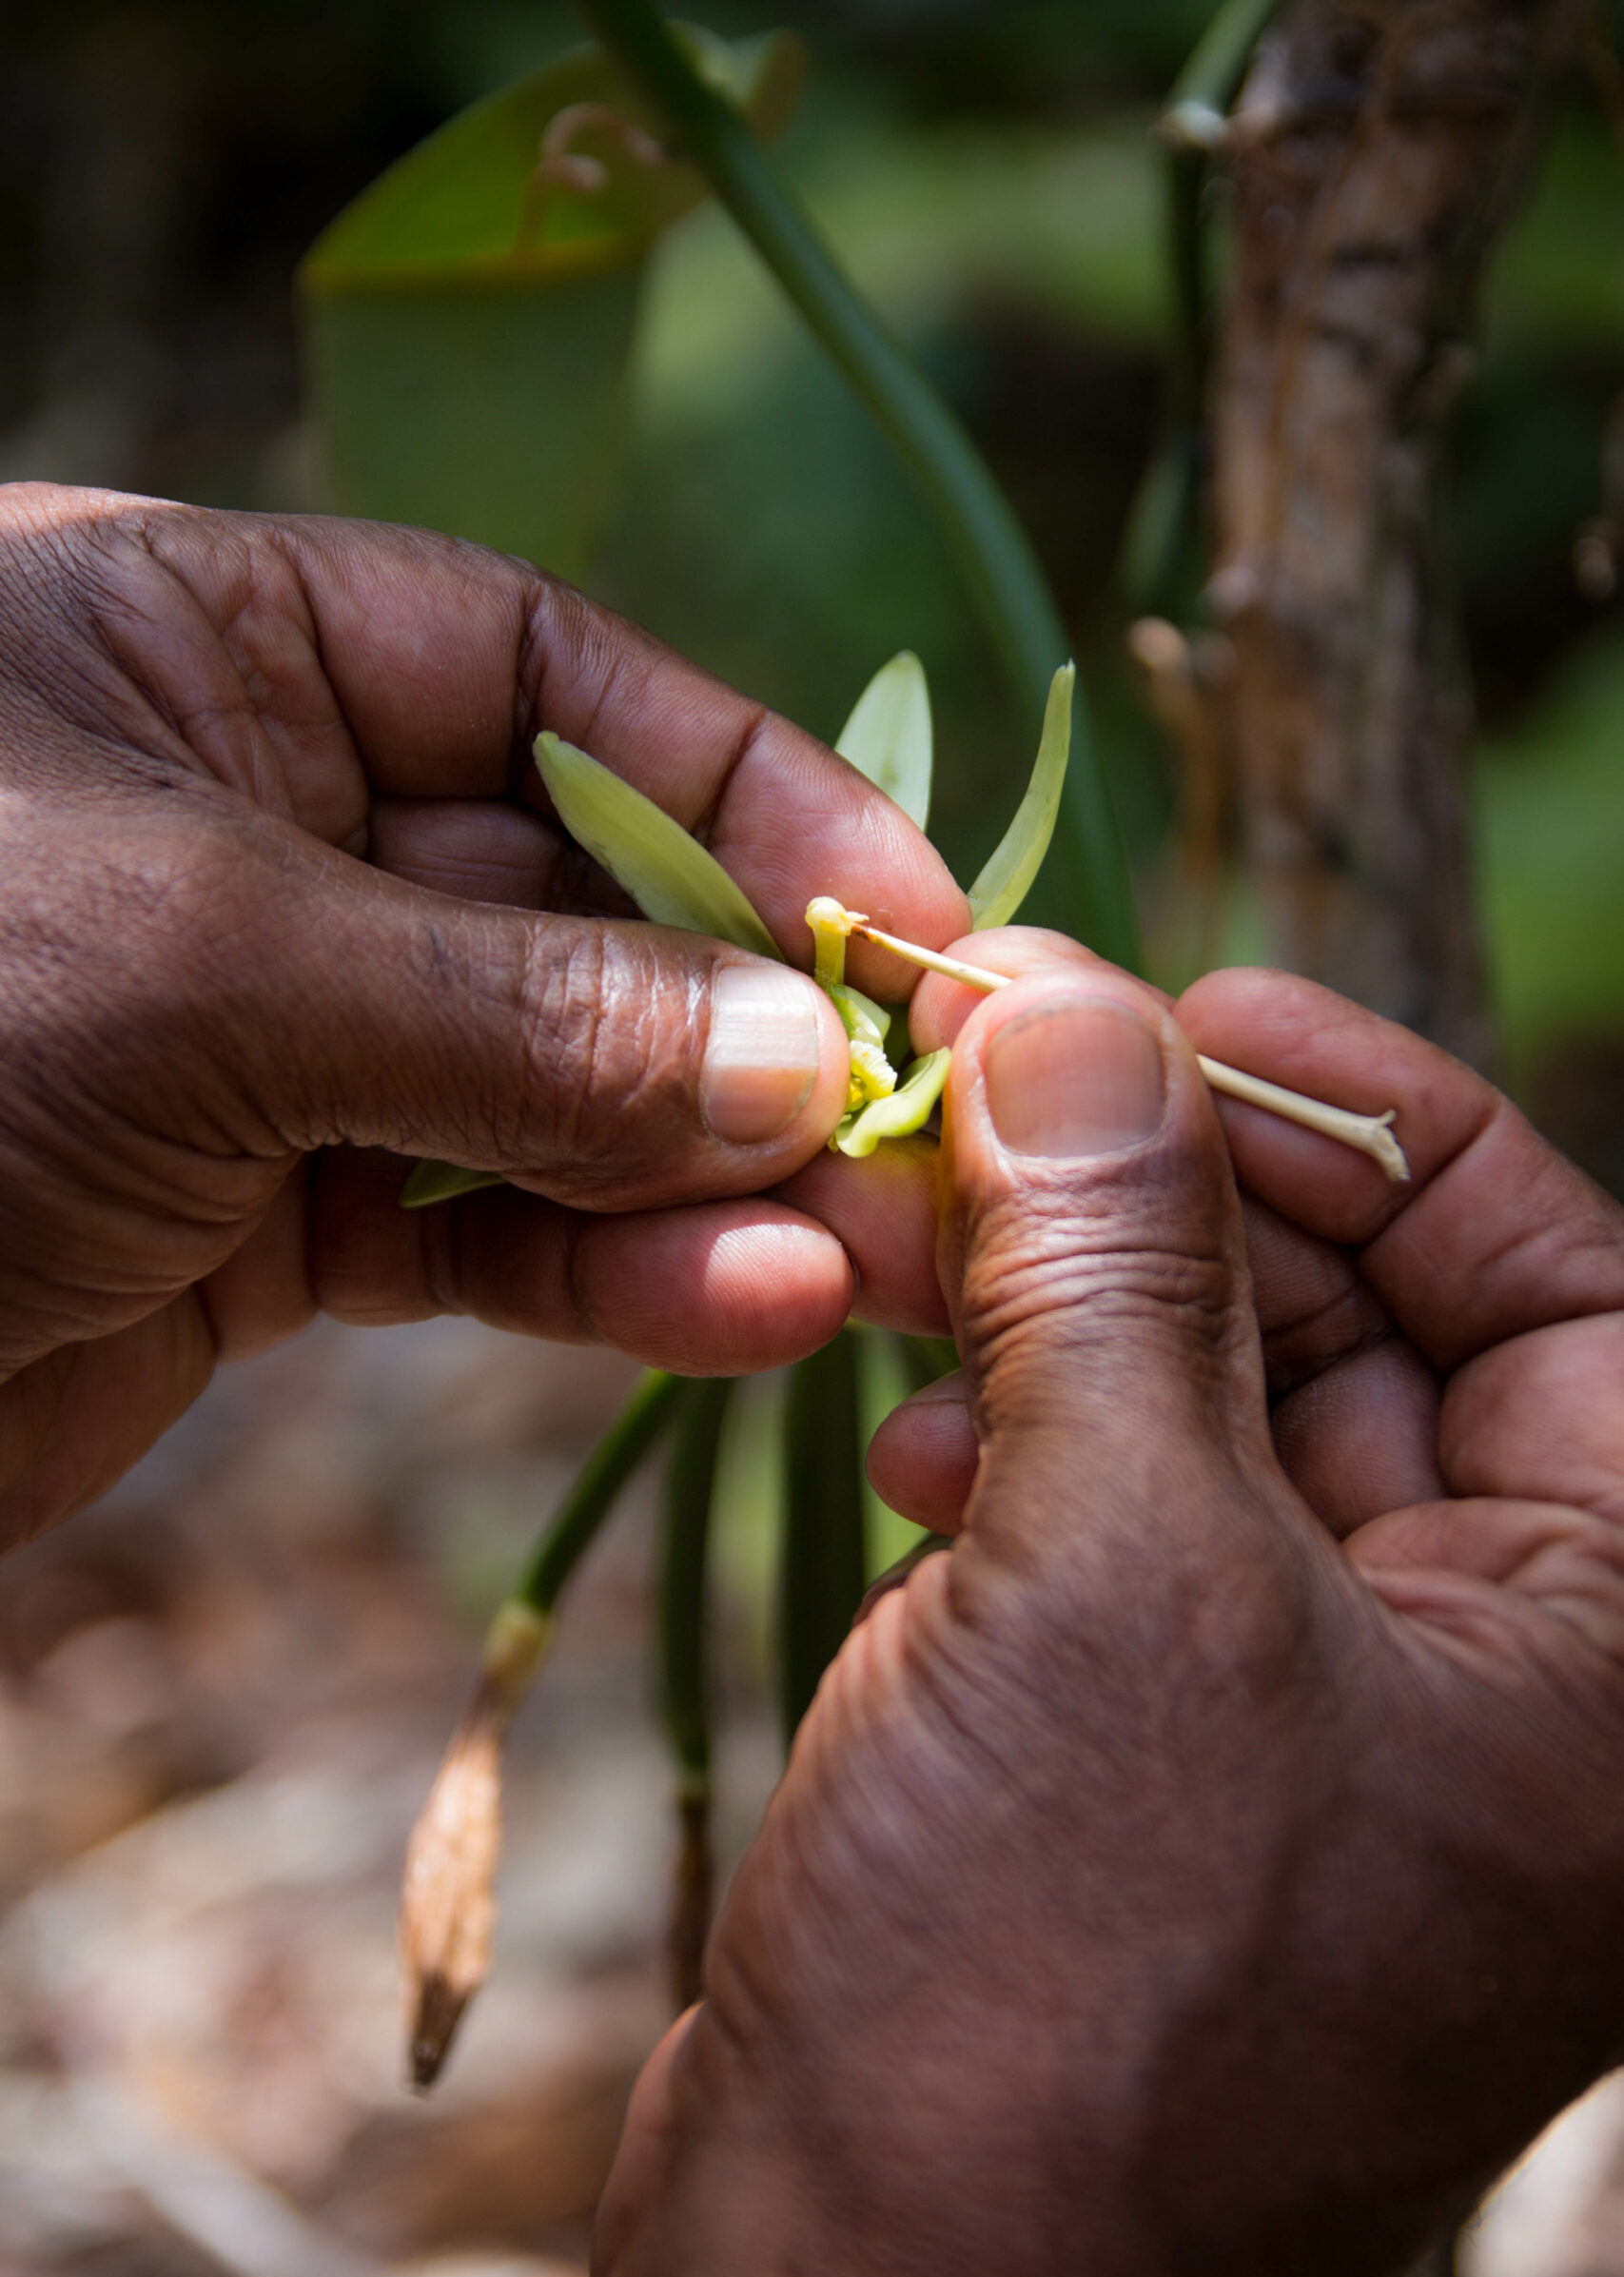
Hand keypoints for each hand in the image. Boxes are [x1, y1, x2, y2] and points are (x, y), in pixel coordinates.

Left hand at [0, 484, 965, 1549]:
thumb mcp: (208, 968)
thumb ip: (518, 1015)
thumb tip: (792, 1052)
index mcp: (209, 651)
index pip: (544, 675)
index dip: (742, 787)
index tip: (907, 914)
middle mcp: (252, 826)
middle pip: (577, 898)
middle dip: (753, 1017)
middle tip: (941, 1131)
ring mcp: (264, 1034)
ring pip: (548, 1089)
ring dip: (712, 1174)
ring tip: (874, 1255)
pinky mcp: (256, 1218)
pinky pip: (471, 1229)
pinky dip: (603, 1273)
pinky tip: (741, 1308)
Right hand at [580, 943, 1623, 2276]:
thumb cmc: (1065, 1994)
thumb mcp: (1116, 1570)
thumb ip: (1113, 1265)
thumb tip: (1071, 999)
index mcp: (1615, 1650)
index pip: (1559, 1278)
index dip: (1377, 1114)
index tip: (1188, 1002)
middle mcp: (1507, 1682)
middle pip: (1372, 1327)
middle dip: (1178, 1199)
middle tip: (997, 1080)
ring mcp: (1327, 1722)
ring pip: (1219, 1410)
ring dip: (1065, 1311)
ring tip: (917, 1254)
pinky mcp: (1168, 1756)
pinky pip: (1122, 1521)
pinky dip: (1017, 1443)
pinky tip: (907, 1436)